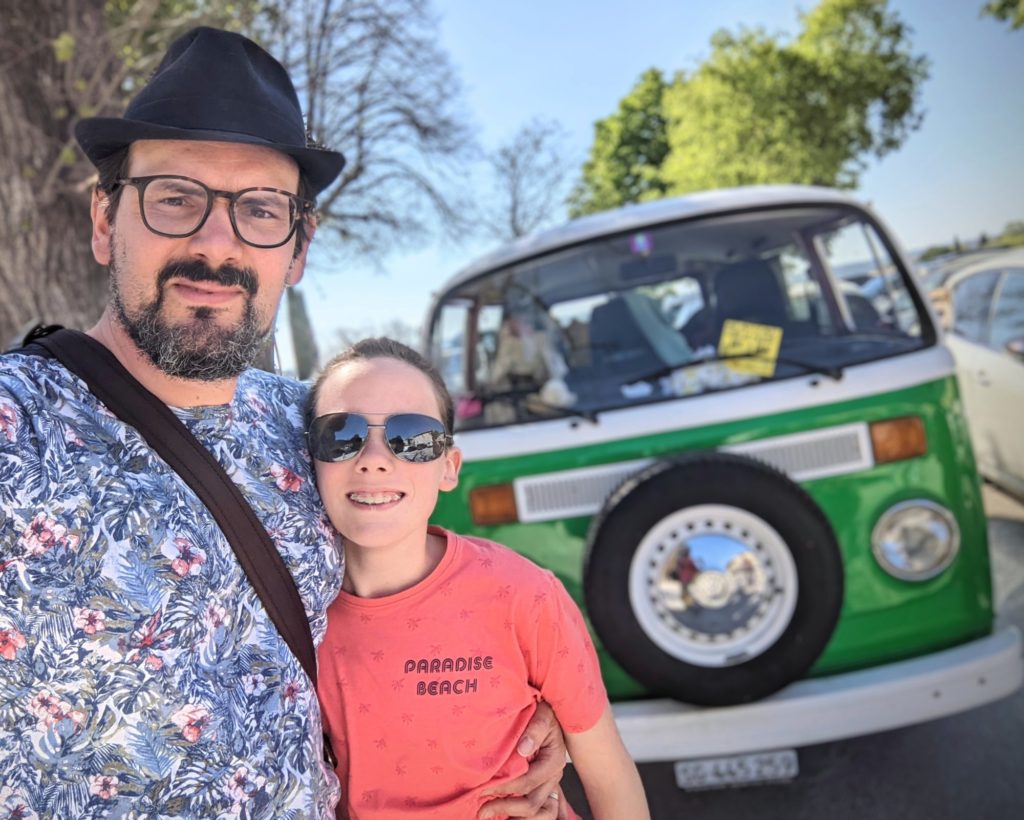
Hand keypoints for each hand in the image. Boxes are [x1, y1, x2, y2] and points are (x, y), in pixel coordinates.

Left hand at [478, 701, 568, 818]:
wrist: (553, 713)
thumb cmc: (545, 712)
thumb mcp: (543, 714)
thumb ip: (535, 729)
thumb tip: (523, 749)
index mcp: (553, 761)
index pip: (528, 782)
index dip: (505, 788)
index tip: (484, 789)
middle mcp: (553, 777)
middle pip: (531, 803)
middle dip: (505, 808)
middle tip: (481, 811)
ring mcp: (548, 784)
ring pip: (533, 810)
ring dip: (510, 813)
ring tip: (487, 812)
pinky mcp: (541, 786)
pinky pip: (532, 808)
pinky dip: (516, 812)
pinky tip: (500, 810)